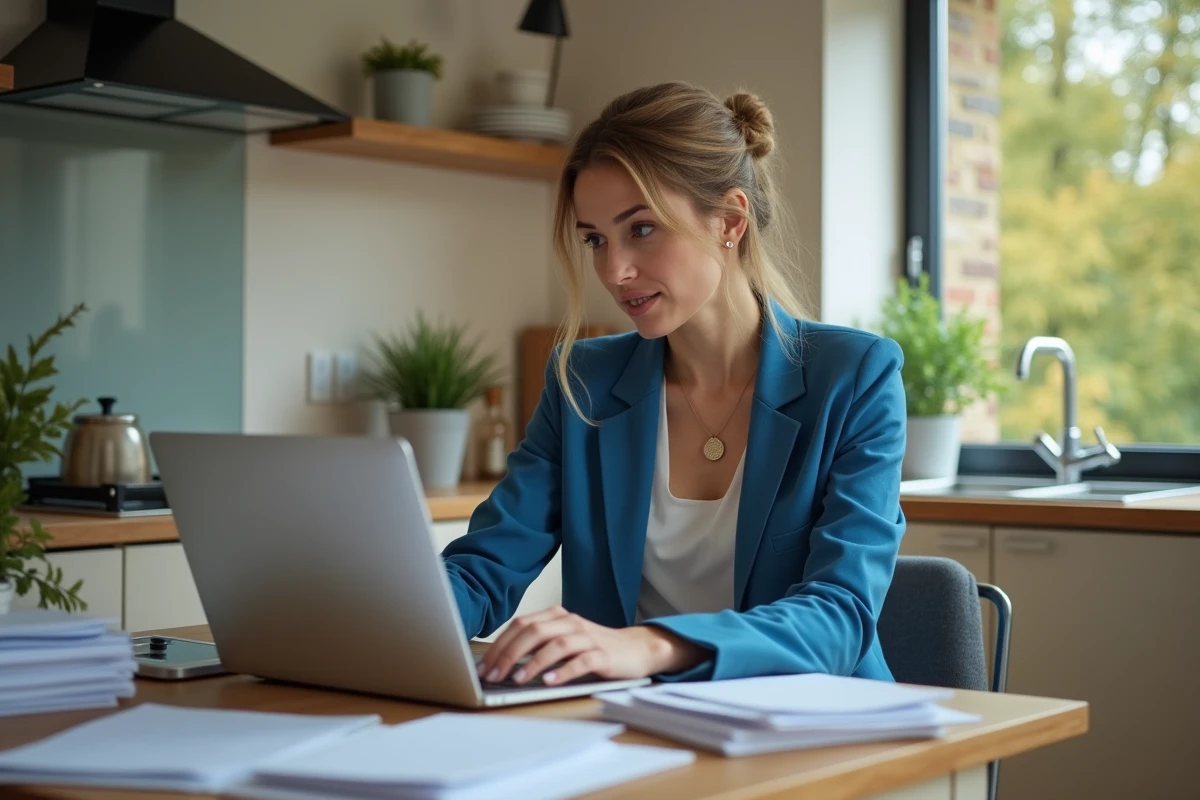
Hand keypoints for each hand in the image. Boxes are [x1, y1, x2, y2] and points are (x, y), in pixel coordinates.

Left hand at [476, 606, 707, 686]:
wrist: (637, 649)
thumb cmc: (594, 648)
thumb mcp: (563, 641)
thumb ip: (537, 646)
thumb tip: (501, 664)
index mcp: (557, 616)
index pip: (520, 625)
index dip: (499, 645)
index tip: (484, 666)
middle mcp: (570, 622)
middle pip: (534, 632)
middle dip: (509, 654)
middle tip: (494, 675)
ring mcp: (588, 637)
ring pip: (556, 644)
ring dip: (533, 663)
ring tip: (517, 680)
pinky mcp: (604, 654)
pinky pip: (582, 661)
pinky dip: (564, 671)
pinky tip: (551, 682)